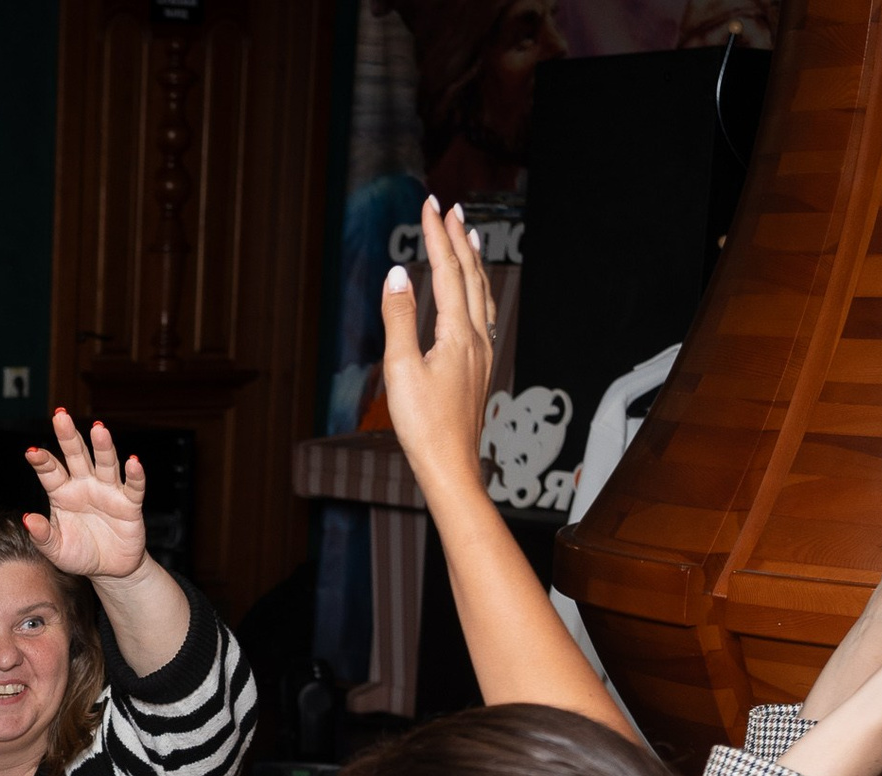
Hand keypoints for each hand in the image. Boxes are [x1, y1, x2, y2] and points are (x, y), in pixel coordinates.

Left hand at [24, 410, 150, 579]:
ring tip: (98, 429)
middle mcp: (85, 486)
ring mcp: (108, 492)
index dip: (42, 461)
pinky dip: (134, 475)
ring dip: (102, 447)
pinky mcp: (129, 504)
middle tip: (60, 415)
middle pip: (77, 456)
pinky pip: (133, 487)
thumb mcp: (56, 550)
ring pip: (105, 464)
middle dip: (69, 437)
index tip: (32, 452)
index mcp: (62, 494)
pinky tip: (133, 461)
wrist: (110, 569)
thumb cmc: (80, 554)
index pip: (50, 472)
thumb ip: (42, 536)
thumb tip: (27, 518)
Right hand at [379, 196, 494, 494]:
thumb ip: (399, 317)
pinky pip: (483, 313)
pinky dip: (478, 289)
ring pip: (482, 294)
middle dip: (459, 240)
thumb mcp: (401, 369)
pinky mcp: (478, 367)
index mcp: (458, 333)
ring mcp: (481, 352)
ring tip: (468, 237)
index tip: (430, 205)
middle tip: (450, 209)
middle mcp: (477, 337)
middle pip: (471, 276)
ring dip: (473, 262)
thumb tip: (398, 274)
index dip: (438, 236)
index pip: (448, 272)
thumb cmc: (423, 423)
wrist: (450, 464)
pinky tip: (473, 293)